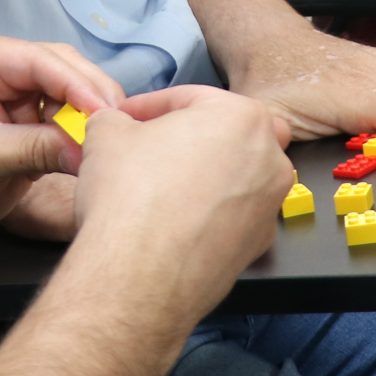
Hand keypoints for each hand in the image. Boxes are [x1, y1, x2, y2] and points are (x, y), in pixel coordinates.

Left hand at [0, 29, 125, 248]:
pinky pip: (67, 122)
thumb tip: (89, 148)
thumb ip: (36, 148)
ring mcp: (14, 94)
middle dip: (90, 100)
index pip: (40, 60)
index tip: (106, 114)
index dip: (78, 86)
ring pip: (72, 95)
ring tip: (106, 146)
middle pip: (63, 71)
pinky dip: (82, 137)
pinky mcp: (27, 123)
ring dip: (89, 119)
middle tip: (117, 132)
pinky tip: (94, 152)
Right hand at [0, 85, 291, 243]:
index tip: (126, 118)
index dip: (148, 107)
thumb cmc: (130, 197)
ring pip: (234, 175)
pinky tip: (173, 222)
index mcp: (242, 116)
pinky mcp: (258, 245)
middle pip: (223, 134)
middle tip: (147, 148)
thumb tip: (114, 124)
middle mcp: (269, 158)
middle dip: (187, 137)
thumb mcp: (106, 133)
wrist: (138, 276)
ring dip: (201, 175)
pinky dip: (208, 214)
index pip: (189, 98)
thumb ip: (115, 118)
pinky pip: (232, 216)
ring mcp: (269, 205)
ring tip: (158, 188)